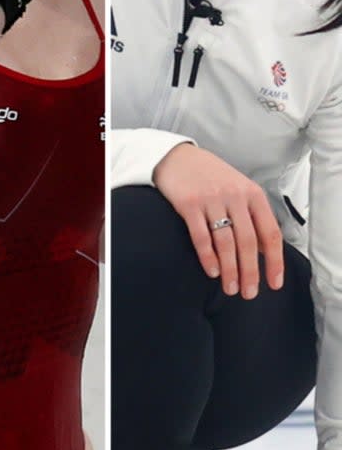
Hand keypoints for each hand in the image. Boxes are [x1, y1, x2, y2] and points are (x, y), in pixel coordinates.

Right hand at [153, 143, 283, 298]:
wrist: (175, 156)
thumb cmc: (209, 176)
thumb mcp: (237, 188)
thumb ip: (250, 214)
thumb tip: (261, 250)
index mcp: (252, 194)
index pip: (270, 233)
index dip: (274, 261)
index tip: (274, 283)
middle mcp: (234, 196)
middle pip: (248, 242)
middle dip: (250, 272)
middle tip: (248, 293)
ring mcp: (211, 200)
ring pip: (226, 242)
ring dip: (230, 269)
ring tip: (230, 288)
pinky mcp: (188, 204)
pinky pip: (201, 236)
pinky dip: (208, 256)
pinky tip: (212, 270)